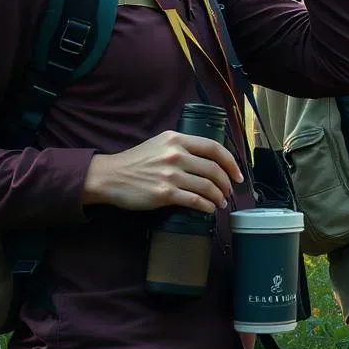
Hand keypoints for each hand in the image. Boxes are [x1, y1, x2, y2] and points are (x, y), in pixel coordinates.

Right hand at [82, 130, 244, 213]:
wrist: (110, 176)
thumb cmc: (136, 161)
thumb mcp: (161, 143)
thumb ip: (183, 147)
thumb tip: (209, 159)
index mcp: (178, 139)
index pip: (214, 148)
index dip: (230, 162)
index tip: (238, 173)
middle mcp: (176, 155)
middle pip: (214, 169)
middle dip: (227, 183)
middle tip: (230, 191)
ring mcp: (171, 175)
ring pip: (206, 186)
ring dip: (218, 196)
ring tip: (221, 202)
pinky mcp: (164, 194)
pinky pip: (194, 200)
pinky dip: (206, 206)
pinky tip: (208, 209)